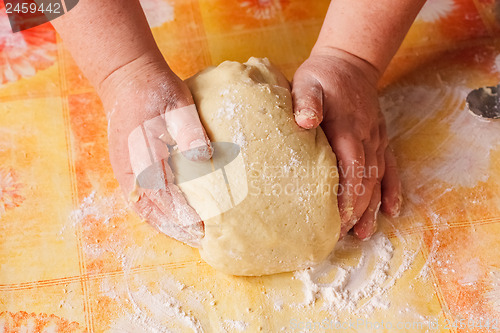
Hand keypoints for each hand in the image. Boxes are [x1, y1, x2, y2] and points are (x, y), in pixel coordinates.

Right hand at [99, 56, 211, 246]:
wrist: (127, 79)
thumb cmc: (157, 91)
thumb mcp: (178, 103)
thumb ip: (190, 131)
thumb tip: (203, 158)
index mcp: (143, 154)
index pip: (164, 195)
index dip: (183, 215)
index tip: (203, 229)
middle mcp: (130, 169)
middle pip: (152, 210)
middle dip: (177, 228)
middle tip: (201, 241)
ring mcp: (124, 171)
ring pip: (143, 209)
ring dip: (165, 226)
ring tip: (189, 237)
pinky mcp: (125, 170)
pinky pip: (138, 201)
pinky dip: (155, 216)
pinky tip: (171, 221)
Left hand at [292, 48, 401, 238]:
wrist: (349, 62)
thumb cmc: (323, 76)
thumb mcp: (308, 83)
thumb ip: (306, 102)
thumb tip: (305, 122)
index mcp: (347, 130)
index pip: (350, 171)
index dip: (345, 198)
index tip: (335, 221)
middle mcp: (366, 139)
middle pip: (365, 182)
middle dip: (355, 211)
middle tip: (341, 235)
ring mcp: (376, 140)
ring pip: (378, 179)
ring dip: (372, 207)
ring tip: (364, 233)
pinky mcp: (379, 139)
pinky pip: (390, 167)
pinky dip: (391, 189)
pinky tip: (391, 209)